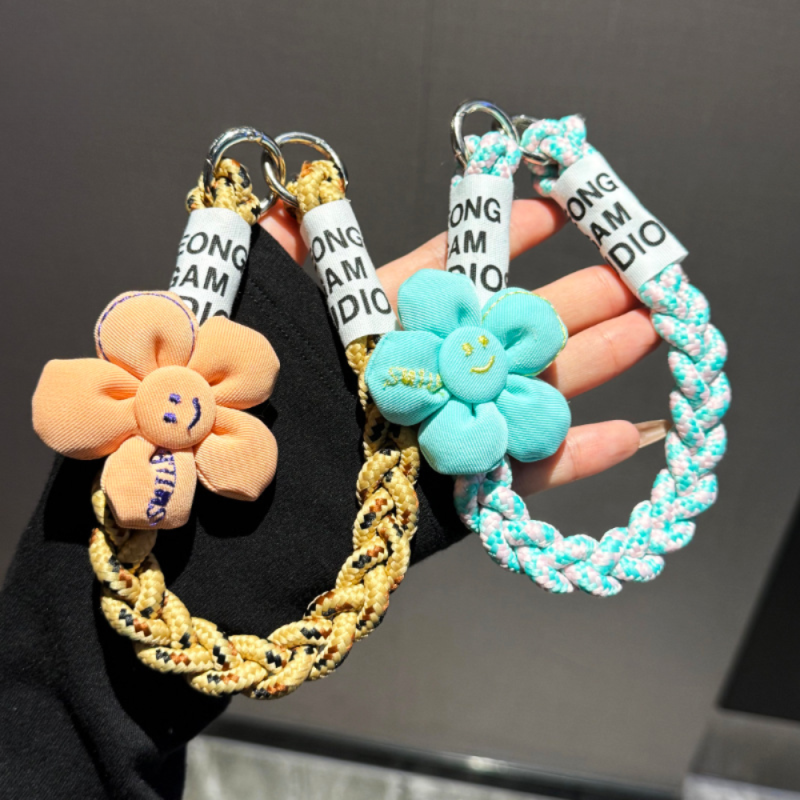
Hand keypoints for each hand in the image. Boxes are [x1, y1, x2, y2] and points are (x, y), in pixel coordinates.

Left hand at [261, 197, 663, 496]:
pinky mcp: (450, 502)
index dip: (498, 243)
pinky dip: (577, 457)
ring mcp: (436, 439)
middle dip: (568, 302)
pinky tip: (633, 434)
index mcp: (371, 335)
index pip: (446, 276)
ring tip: (652, 331)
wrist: (228, 528)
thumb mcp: (245, 321)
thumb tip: (284, 198)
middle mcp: (413, 383)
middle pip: (503, 335)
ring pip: (524, 394)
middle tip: (630, 276)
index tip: (551, 209)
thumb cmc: (234, 415)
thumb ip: (274, 261)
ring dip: (590, 365)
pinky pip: (520, 474)